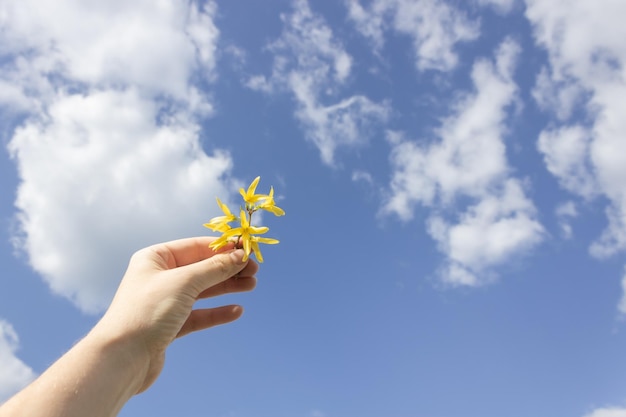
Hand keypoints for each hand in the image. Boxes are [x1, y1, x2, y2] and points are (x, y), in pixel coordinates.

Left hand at [93, 237, 257, 392]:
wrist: (122, 359)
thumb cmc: (147, 311)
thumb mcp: (185, 282)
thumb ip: (215, 268)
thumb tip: (241, 255)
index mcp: (155, 258)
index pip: (196, 246)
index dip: (223, 247)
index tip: (248, 249)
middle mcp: (159, 277)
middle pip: (202, 268)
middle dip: (229, 268)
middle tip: (255, 270)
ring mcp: (164, 302)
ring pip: (203, 291)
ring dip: (227, 287)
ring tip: (251, 285)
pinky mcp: (169, 326)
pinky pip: (198, 314)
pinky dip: (217, 312)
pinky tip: (236, 311)